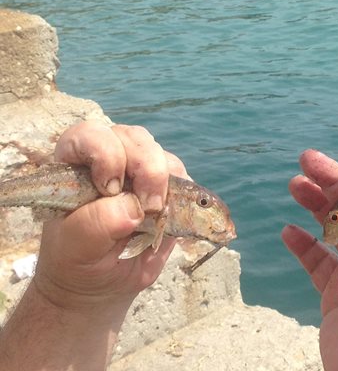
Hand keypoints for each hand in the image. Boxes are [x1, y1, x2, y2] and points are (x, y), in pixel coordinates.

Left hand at [34, 120, 189, 309]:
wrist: (99, 281)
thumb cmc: (76, 260)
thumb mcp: (74, 249)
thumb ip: (94, 225)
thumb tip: (134, 208)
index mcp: (76, 166)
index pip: (90, 136)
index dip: (106, 153)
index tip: (111, 189)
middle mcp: (110, 160)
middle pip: (135, 140)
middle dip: (147, 168)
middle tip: (149, 206)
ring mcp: (140, 174)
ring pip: (162, 156)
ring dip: (166, 182)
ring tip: (157, 214)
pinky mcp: (166, 190)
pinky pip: (182, 179)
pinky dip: (184, 195)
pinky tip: (170, 216)